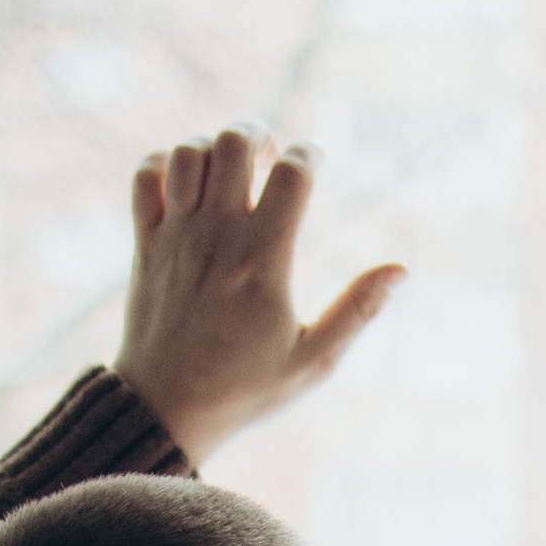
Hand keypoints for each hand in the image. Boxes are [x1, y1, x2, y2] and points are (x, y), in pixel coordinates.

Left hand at [115, 125, 401, 465]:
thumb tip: (401, 270)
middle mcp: (217, 237)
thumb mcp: (313, 360)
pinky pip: (146, 175)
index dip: (311, 155)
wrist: (166, 409)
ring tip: (231, 174)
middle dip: (260, 136)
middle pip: (235, 142)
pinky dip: (165, 165)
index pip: (293, 173)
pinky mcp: (145, 244)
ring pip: (190, 152)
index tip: (316, 164)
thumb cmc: (245, 389)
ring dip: (214, 149)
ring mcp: (175, 236)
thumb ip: (357, 311)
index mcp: (264, 261)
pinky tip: (188, 186)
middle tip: (269, 162)